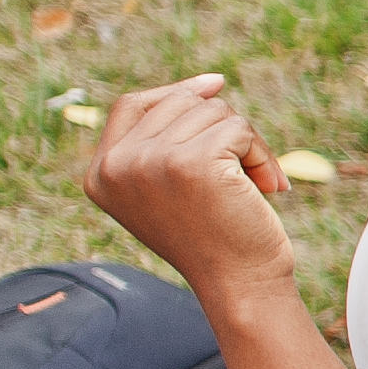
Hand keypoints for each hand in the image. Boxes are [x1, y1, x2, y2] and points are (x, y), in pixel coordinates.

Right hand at [84, 74, 300, 309]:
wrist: (239, 285)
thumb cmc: (215, 238)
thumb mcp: (172, 188)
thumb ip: (168, 141)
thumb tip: (209, 83)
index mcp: (100, 174)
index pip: (131, 105)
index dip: (175, 92)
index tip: (215, 86)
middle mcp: (116, 166)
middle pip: (179, 103)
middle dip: (223, 129)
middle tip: (244, 172)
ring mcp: (150, 161)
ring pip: (214, 112)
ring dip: (247, 146)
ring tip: (252, 188)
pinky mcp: (191, 162)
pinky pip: (239, 129)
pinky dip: (263, 155)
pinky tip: (266, 189)